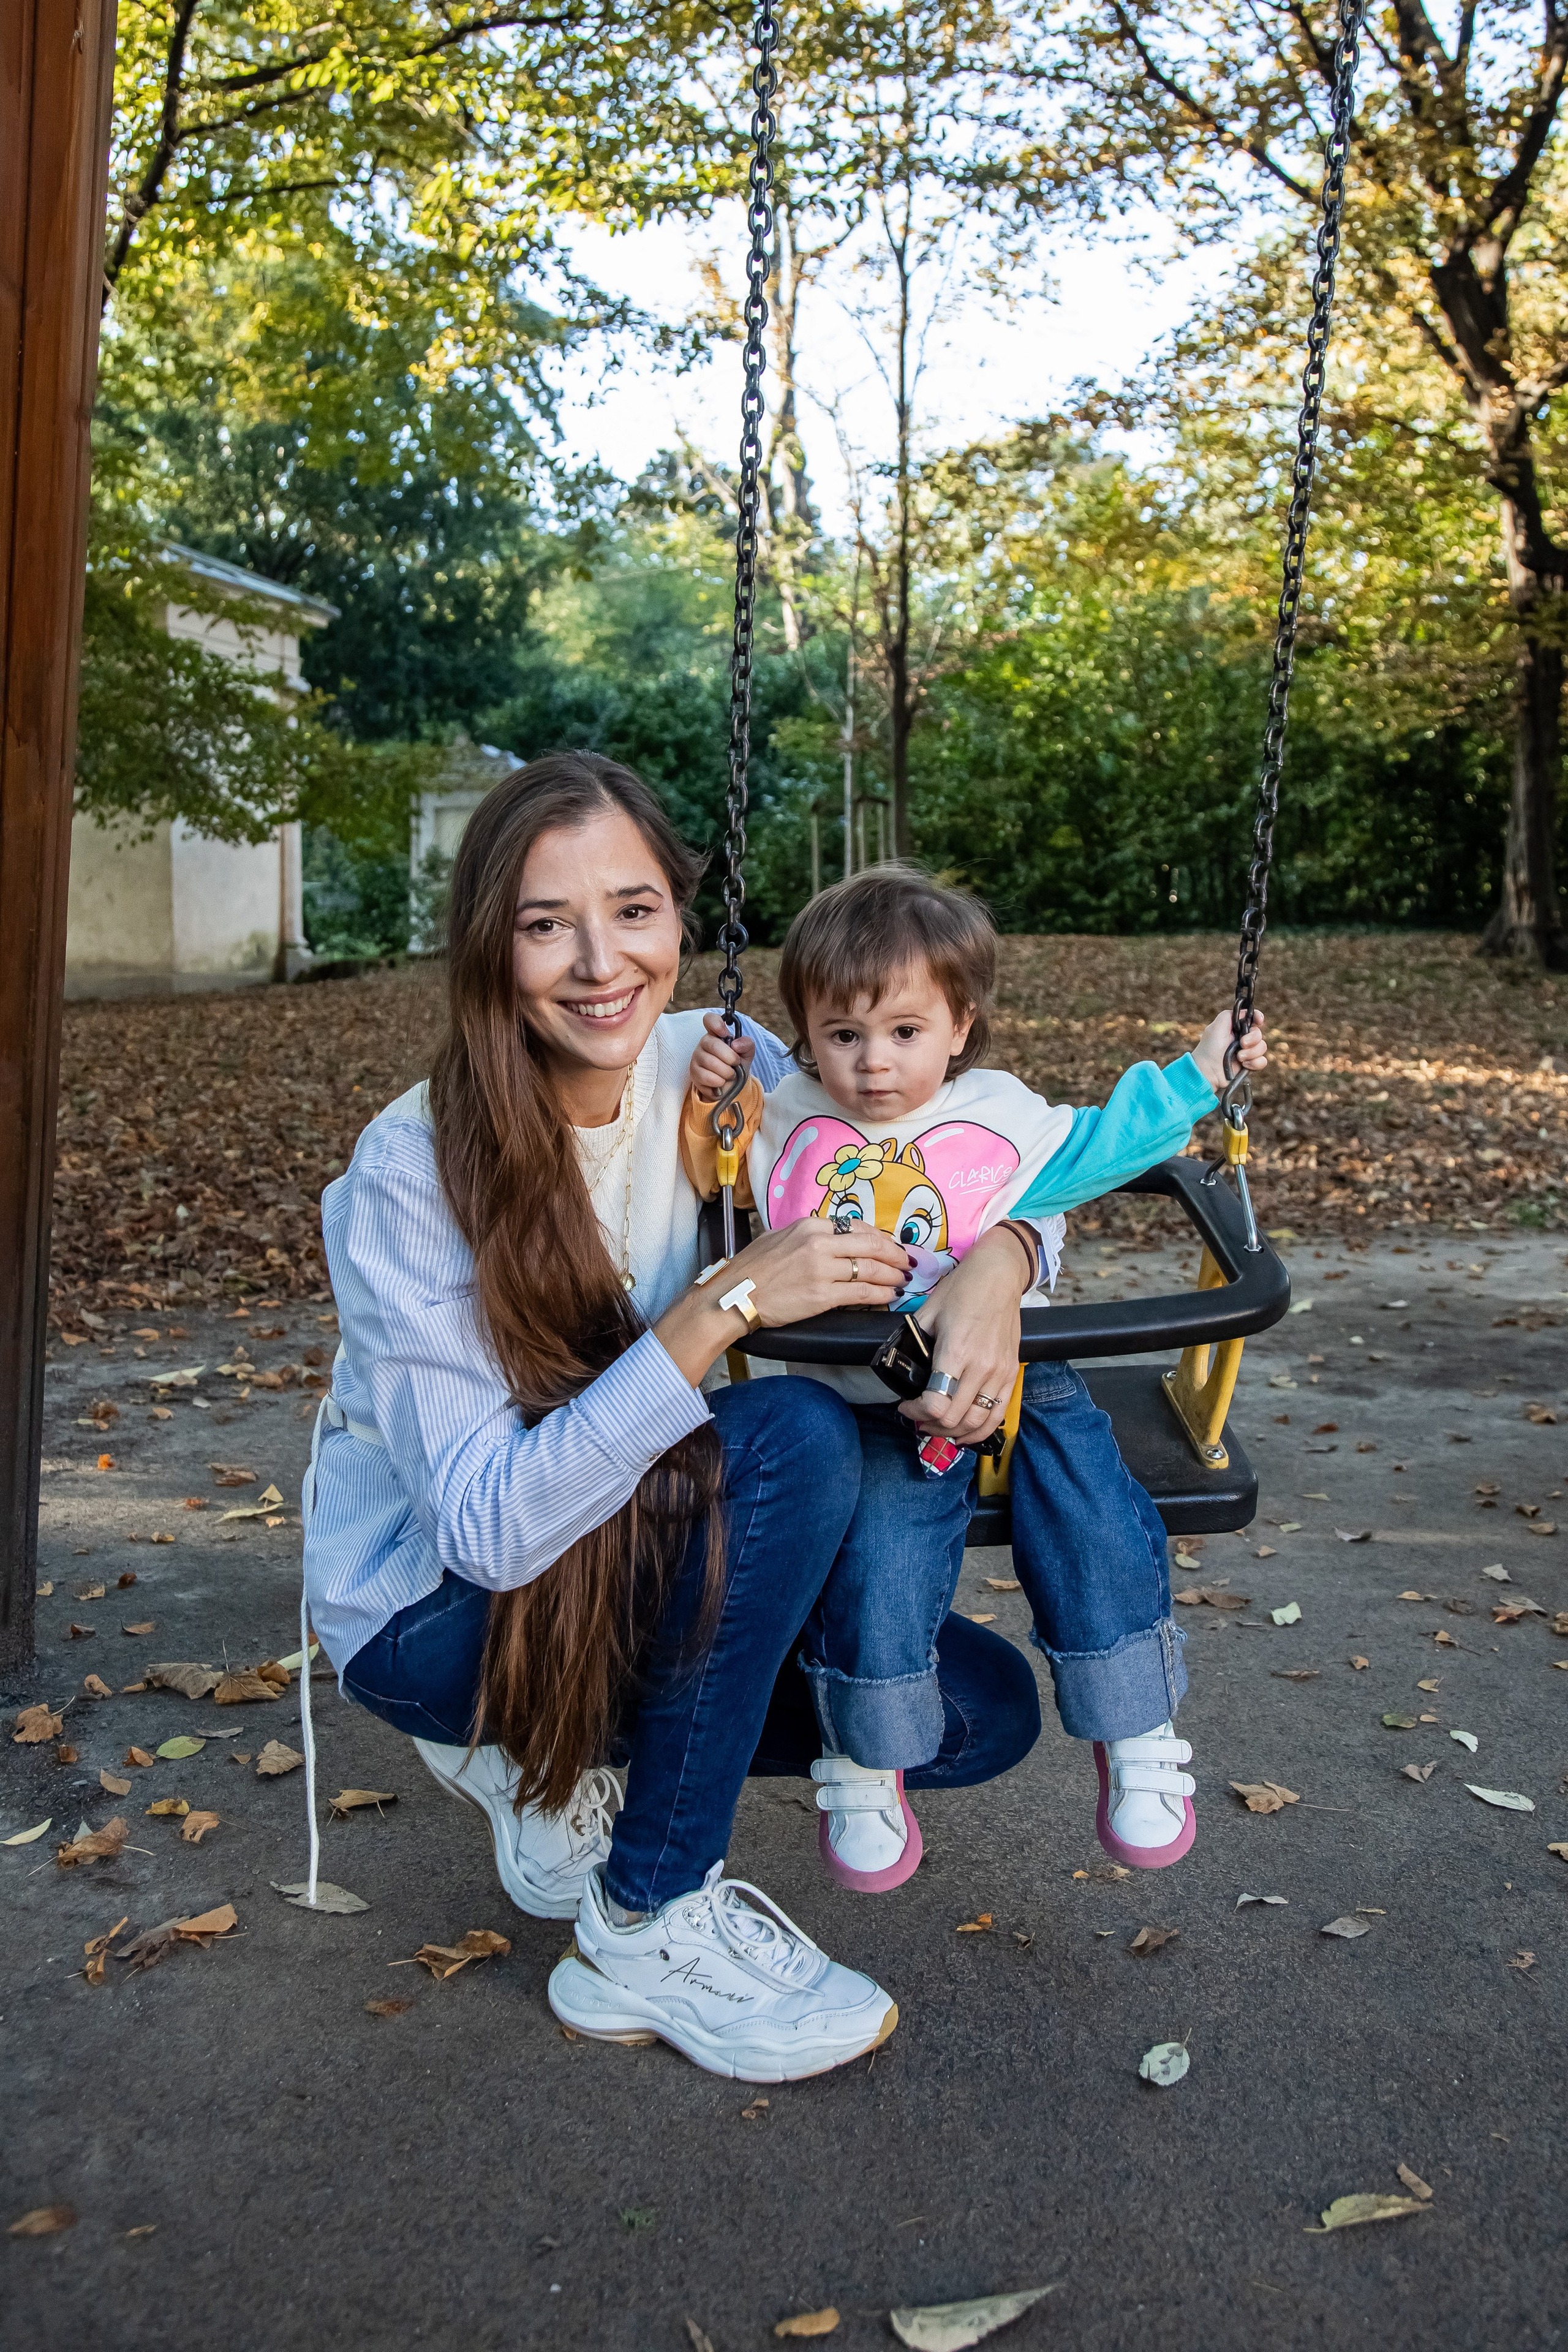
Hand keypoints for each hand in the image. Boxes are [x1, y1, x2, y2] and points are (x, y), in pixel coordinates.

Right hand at [690, 1010, 755, 1102]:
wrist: (731, 1086)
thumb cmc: (737, 1065)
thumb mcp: (747, 1053)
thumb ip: (746, 1044)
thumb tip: (736, 1045)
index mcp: (716, 1034)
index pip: (710, 1019)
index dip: (716, 1024)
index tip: (725, 1033)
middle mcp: (704, 1043)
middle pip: (713, 1045)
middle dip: (730, 1057)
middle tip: (736, 1063)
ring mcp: (697, 1058)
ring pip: (710, 1062)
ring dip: (726, 1072)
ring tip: (730, 1074)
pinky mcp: (694, 1073)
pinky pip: (706, 1076)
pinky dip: (719, 1081)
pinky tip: (721, 1081)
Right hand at [725, 1213, 908, 1325]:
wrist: (734, 1296)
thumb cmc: (752, 1269)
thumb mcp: (778, 1237)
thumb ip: (808, 1235)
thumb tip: (832, 1238)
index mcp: (810, 1225)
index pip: (857, 1227)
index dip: (881, 1238)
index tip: (891, 1246)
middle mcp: (819, 1243)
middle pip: (871, 1246)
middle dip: (895, 1255)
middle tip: (907, 1262)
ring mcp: (822, 1270)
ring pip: (871, 1269)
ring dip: (892, 1275)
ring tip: (902, 1280)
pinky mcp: (822, 1296)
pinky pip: (861, 1293)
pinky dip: (880, 1294)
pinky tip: (889, 1296)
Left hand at [896, 1225, 1032, 1447]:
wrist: (999, 1276)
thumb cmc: (962, 1289)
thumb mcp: (928, 1313)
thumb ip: (914, 1343)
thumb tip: (901, 1368)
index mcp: (956, 1351)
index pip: (936, 1403)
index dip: (915, 1413)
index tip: (905, 1406)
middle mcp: (981, 1367)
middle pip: (954, 1418)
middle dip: (930, 1425)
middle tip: (917, 1419)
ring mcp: (1000, 1373)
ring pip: (977, 1422)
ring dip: (954, 1432)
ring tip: (937, 1427)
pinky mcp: (1011, 1373)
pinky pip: (998, 1414)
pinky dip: (980, 1429)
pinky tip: (965, 1432)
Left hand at [1193, 1008, 1266, 1090]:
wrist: (1208, 1071)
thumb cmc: (1209, 1048)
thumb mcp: (1217, 1025)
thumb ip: (1231, 1014)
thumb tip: (1245, 1013)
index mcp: (1235, 1028)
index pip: (1252, 1019)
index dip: (1258, 1018)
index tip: (1259, 1021)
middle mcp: (1242, 1038)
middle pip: (1259, 1033)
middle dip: (1252, 1039)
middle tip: (1241, 1043)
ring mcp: (1246, 1052)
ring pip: (1262, 1047)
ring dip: (1252, 1052)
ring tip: (1239, 1057)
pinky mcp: (1249, 1065)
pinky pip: (1262, 1061)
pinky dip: (1255, 1063)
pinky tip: (1244, 1065)